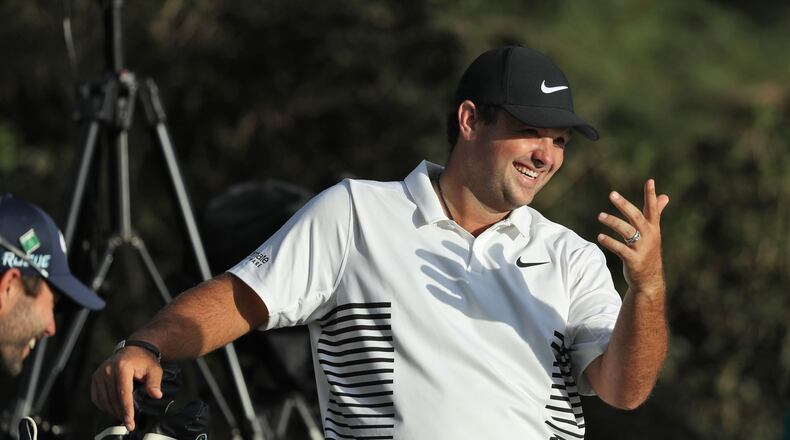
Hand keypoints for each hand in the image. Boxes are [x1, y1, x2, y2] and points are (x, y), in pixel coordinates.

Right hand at [91, 346, 162, 431]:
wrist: (134, 350)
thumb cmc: (144, 361)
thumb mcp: (154, 369)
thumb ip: (155, 382)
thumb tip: (156, 395)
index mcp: (122, 367)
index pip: (123, 392)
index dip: (126, 409)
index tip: (130, 421)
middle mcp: (108, 369)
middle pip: (112, 398)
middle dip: (120, 413)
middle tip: (129, 424)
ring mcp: (99, 374)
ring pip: (103, 400)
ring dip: (113, 411)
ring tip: (123, 418)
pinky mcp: (95, 378)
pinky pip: (97, 397)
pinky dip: (104, 406)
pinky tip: (113, 410)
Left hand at [596, 179, 669, 293]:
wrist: (649, 280)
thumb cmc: (648, 252)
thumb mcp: (653, 232)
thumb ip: (657, 213)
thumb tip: (665, 196)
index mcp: (653, 228)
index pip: (653, 208)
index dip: (651, 195)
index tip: (650, 181)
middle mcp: (649, 236)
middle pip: (636, 217)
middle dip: (624, 205)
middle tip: (612, 194)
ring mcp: (641, 248)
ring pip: (626, 231)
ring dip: (613, 222)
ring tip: (600, 216)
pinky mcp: (633, 260)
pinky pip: (620, 249)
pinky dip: (609, 242)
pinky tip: (600, 237)